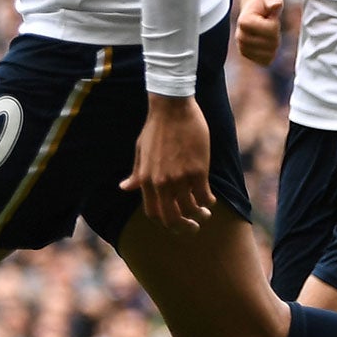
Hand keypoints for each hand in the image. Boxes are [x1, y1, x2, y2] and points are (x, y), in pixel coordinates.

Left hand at [121, 93, 213, 231]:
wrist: (172, 109)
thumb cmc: (155, 129)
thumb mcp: (140, 152)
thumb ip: (137, 174)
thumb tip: (125, 188)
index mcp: (146, 179)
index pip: (153, 213)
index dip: (165, 222)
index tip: (174, 222)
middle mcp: (162, 183)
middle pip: (172, 218)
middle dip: (184, 228)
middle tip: (193, 228)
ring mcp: (180, 178)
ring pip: (192, 209)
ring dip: (200, 215)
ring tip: (205, 213)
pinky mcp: (198, 171)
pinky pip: (205, 196)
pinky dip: (209, 201)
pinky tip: (211, 199)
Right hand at [234, 0, 284, 66]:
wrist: (254, 9)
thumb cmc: (264, 3)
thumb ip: (273, 0)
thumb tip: (276, 4)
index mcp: (244, 21)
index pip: (271, 29)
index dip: (275, 23)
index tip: (268, 17)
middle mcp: (240, 36)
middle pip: (271, 43)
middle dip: (275, 35)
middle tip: (269, 26)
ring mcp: (242, 47)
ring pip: (269, 53)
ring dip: (273, 45)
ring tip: (267, 34)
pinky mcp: (247, 55)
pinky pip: (265, 61)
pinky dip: (271, 54)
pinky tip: (267, 44)